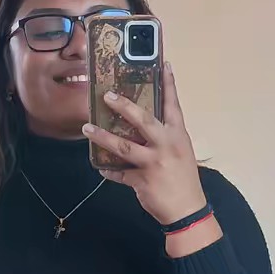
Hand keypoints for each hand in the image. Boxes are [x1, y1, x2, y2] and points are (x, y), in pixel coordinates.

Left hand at [82, 62, 206, 225]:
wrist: (188, 209)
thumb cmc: (184, 179)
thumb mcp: (180, 151)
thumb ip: (164, 137)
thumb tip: (143, 125)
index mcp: (177, 135)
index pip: (173, 104)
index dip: (169, 84)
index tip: (164, 63)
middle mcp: (166, 145)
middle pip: (143, 120)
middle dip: (124, 106)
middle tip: (107, 95)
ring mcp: (153, 163)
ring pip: (123, 146)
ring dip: (102, 137)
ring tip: (87, 128)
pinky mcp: (142, 181)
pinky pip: (119, 174)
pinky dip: (108, 171)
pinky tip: (100, 167)